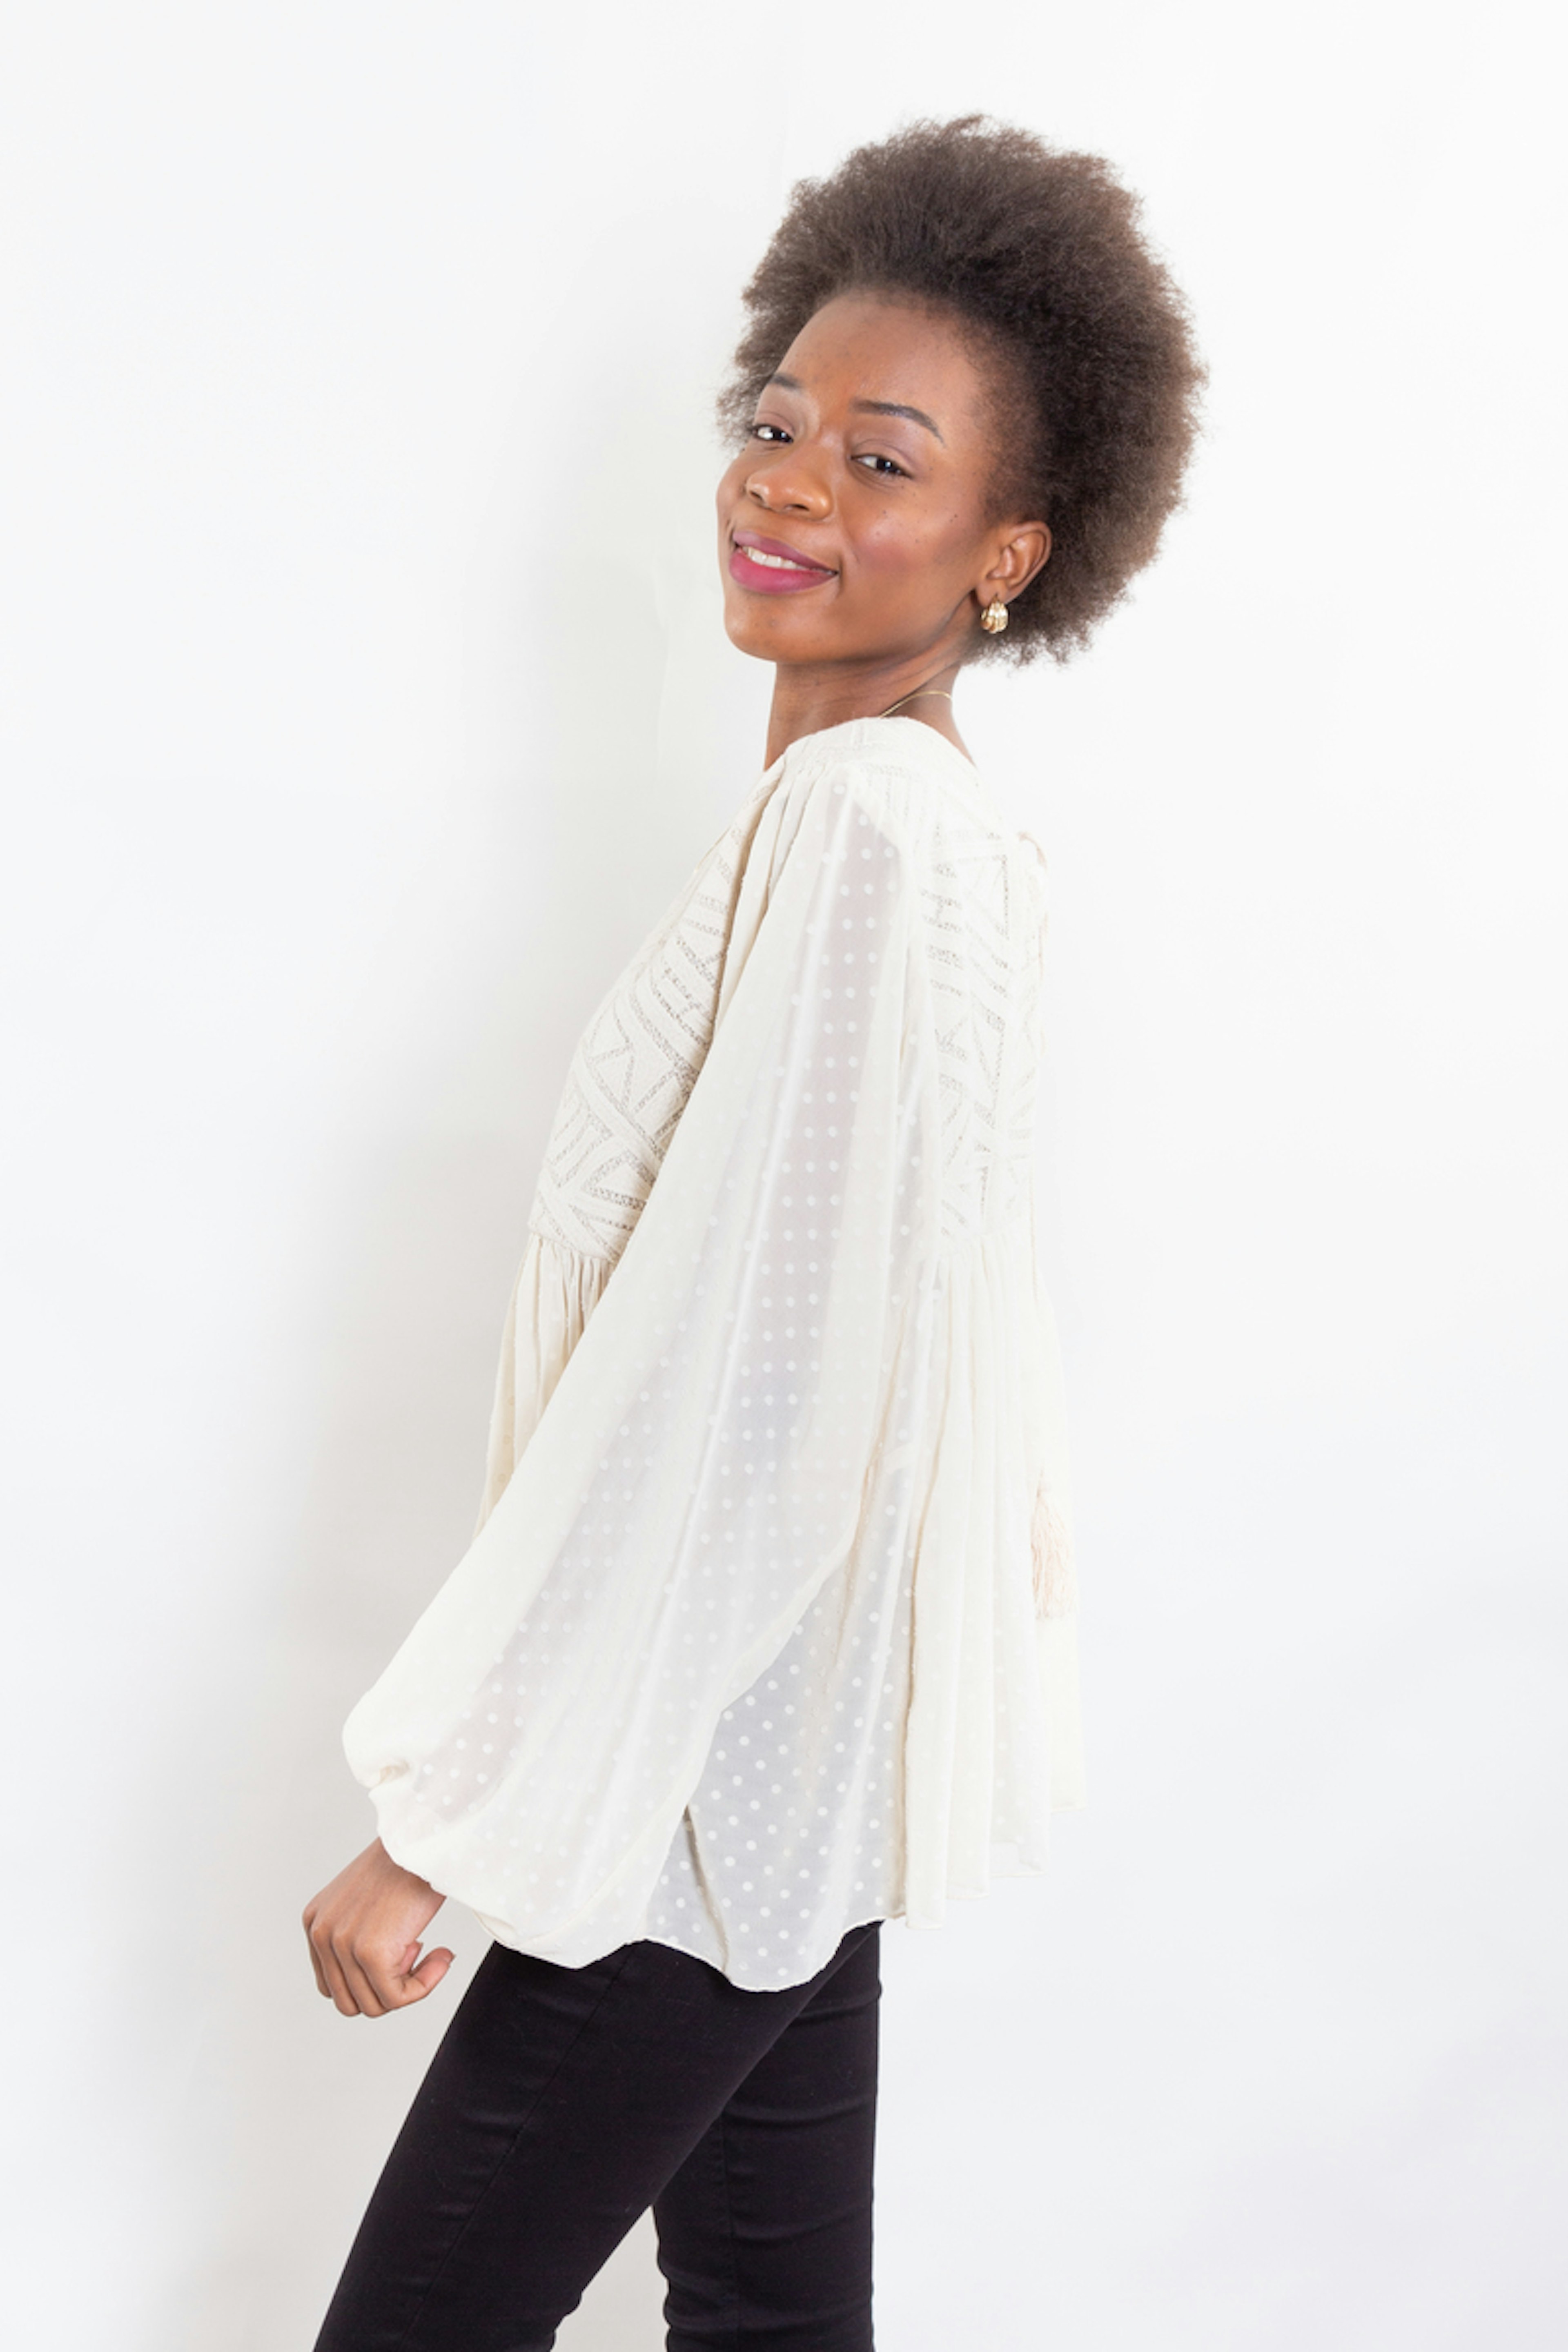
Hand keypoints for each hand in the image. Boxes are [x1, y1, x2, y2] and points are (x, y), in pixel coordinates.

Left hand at [302, 1839, 455, 2017]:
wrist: (426, 1837)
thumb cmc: (407, 1862)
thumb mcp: (365, 1900)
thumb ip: (356, 1936)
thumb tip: (376, 1985)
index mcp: (316, 1922)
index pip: (333, 1985)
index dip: (370, 1979)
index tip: (401, 1950)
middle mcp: (321, 1934)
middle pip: (350, 2002)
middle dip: (386, 1988)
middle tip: (415, 1951)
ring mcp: (343, 1945)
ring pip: (374, 2005)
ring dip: (409, 1987)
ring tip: (430, 1951)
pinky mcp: (371, 1953)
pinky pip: (398, 1997)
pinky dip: (425, 1984)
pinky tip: (442, 1954)